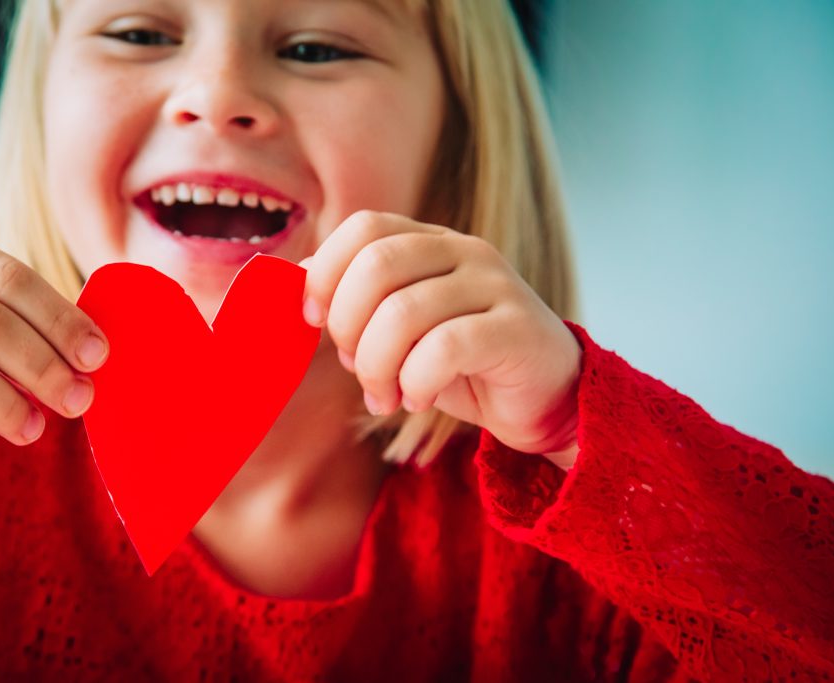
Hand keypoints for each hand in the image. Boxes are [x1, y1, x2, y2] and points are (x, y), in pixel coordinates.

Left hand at [303, 211, 580, 469]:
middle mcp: (464, 250)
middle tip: (353, 367)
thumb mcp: (398, 329)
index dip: (326, 271)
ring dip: (376, 366)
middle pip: (376, 264)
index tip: (314, 320)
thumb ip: (353, 301)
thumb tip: (292, 278)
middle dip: (346, 326)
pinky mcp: (516, 328)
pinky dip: (415, 382)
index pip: (364, 227)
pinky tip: (417, 399)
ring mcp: (495, 285)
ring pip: (404, 312)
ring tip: (384, 395)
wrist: (541, 397)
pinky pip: (444, 348)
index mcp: (430, 241)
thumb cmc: (460, 363)